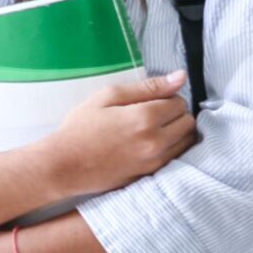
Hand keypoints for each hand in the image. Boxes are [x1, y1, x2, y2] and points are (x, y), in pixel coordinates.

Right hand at [32, 71, 196, 199]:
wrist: (64, 165)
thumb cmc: (81, 127)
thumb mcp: (109, 96)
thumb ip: (148, 86)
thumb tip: (181, 77)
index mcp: (146, 117)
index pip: (180, 101)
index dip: (167, 97)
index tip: (151, 100)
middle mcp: (156, 141)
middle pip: (188, 122)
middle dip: (176, 114)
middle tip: (152, 114)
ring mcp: (155, 161)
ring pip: (187, 141)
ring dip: (177, 132)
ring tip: (153, 130)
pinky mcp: (151, 175)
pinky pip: (177, 158)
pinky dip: (171, 148)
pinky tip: (151, 145)